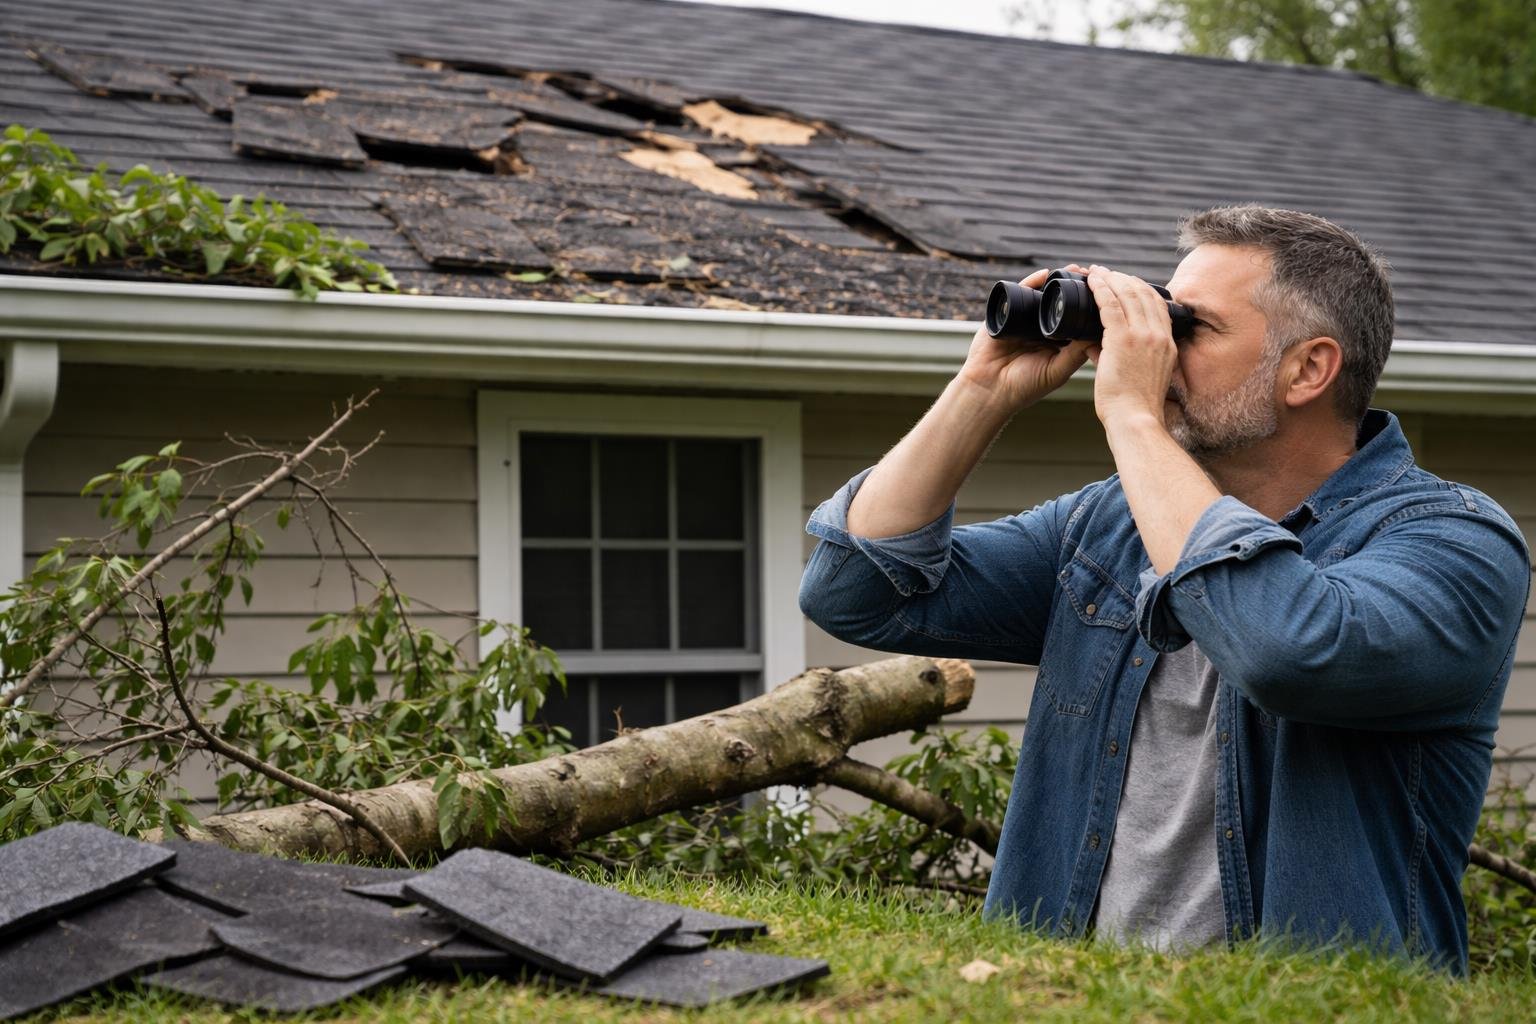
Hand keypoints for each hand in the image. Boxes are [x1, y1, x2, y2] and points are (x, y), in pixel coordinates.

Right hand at [959, 265, 1093, 410]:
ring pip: (1044, 295)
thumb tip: (1101, 329)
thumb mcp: (1058, 371)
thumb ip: (1077, 353)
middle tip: (1092, 276)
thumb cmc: (1024, 387)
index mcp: (1057, 343)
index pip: (1077, 319)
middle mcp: (1042, 328)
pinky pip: (1021, 291)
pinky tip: (1046, 274)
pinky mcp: (1006, 313)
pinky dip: (1033, 281)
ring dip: (1059, 281)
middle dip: (1077, 289)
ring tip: (1075, 270)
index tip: (1107, 294)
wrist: (989, 388)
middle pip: (1062, 303)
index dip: (1090, 306)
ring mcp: (1024, 319)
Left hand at [1084, 265, 1177, 429]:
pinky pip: (1110, 304)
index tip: (1125, 283)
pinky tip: (1092, 281)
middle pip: (1143, 294)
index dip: (1140, 289)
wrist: (1135, 419)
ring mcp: (1142, 336)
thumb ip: (1122, 357)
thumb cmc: (1134, 406)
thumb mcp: (1141, 376)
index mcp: (1167, 344)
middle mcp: (1158, 335)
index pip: (1157, 305)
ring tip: (1096, 272)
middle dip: (1124, 279)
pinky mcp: (1122, 339)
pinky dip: (1100, 289)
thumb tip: (1096, 347)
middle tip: (1107, 273)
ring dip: (1111, 279)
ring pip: (1127, 294)